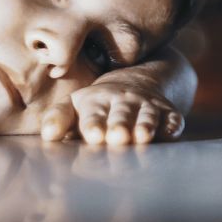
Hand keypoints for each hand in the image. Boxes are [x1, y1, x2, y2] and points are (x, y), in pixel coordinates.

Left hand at [40, 69, 183, 146]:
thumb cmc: (98, 104)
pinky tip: (172, 132)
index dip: (94, 123)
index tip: (92, 135)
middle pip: (122, 114)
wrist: (138, 84)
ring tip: (142, 137)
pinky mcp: (169, 112)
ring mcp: (148, 106)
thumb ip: (59, 118)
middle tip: (117, 137)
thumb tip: (48, 136)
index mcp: (97, 101)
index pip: (94, 112)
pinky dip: (173, 124)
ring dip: (145, 125)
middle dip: (120, 125)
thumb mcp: (75, 104)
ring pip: (148, 115)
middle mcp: (124, 102)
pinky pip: (173, 118)